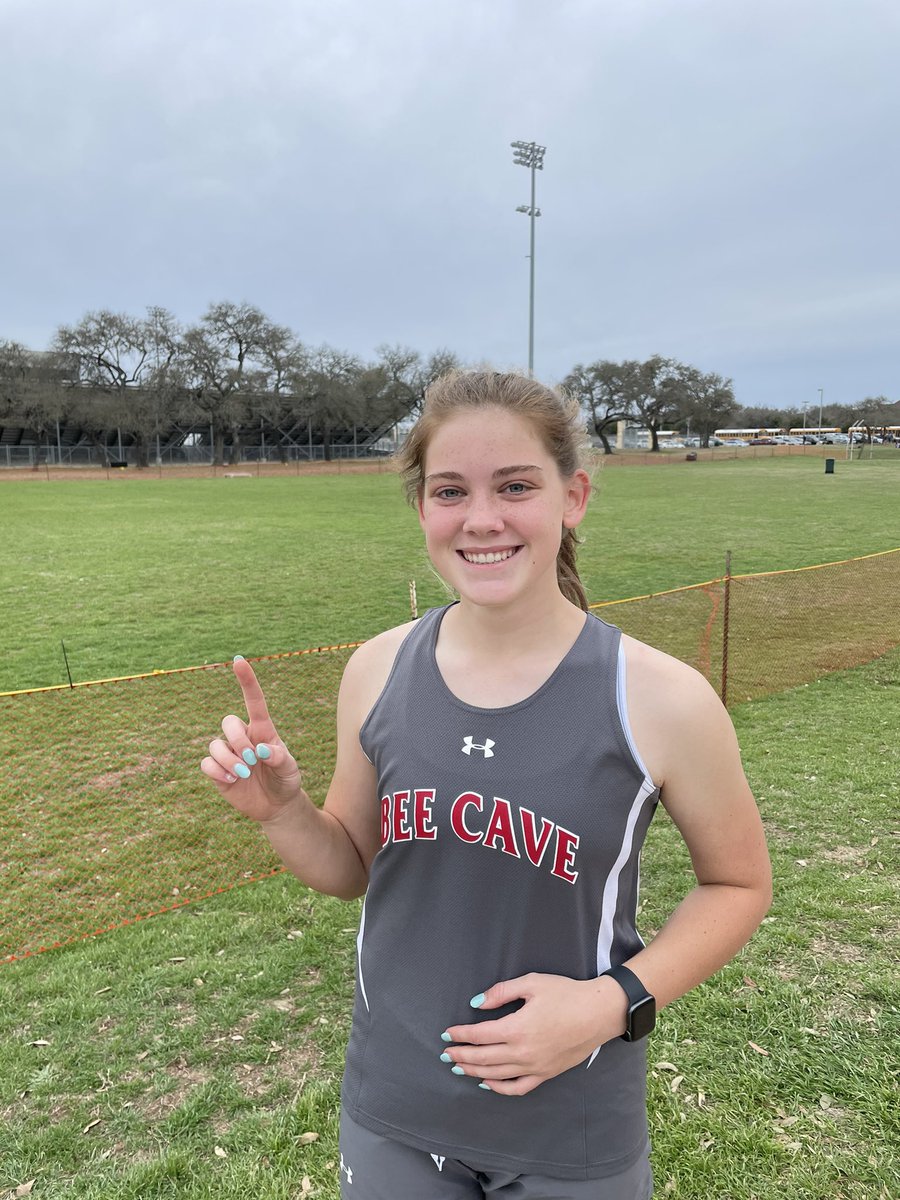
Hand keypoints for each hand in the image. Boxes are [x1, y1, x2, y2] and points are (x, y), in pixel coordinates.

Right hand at [200, 656, 304, 822]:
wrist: (277, 805)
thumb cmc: (286, 780)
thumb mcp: (290, 769)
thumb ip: (279, 757)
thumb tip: (261, 749)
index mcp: (262, 729)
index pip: (253, 701)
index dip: (246, 681)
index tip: (239, 661)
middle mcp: (242, 738)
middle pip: (228, 722)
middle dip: (238, 740)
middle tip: (251, 760)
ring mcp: (228, 754)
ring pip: (214, 744)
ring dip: (228, 759)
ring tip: (244, 774)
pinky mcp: (217, 771)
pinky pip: (206, 763)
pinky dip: (217, 770)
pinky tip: (231, 780)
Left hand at [441, 973, 627, 1095]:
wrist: (598, 1012)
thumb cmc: (566, 994)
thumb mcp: (532, 983)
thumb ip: (501, 992)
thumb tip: (477, 1002)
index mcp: (517, 1028)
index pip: (479, 1035)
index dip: (460, 1035)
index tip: (447, 1034)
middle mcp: (523, 1052)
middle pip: (483, 1058)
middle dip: (461, 1056)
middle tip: (445, 1053)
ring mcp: (535, 1066)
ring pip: (496, 1075)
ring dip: (474, 1072)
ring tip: (458, 1067)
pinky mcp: (546, 1073)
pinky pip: (518, 1087)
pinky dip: (499, 1087)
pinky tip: (487, 1082)